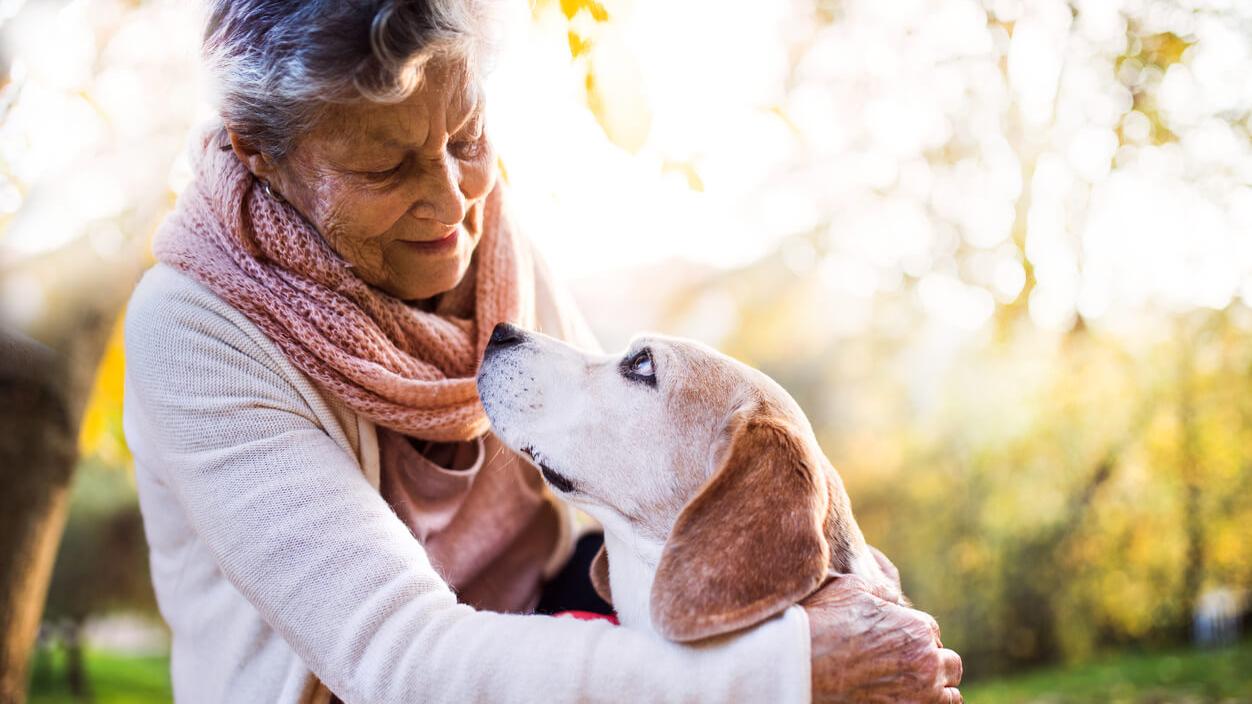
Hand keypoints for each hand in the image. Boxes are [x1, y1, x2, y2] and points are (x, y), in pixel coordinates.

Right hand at [803, 574, 962, 703]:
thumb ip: (882, 590)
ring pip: (950, 695)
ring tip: (918, 687)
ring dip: (939, 688)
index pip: (932, 631)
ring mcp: (919, 694)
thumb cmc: (825, 622)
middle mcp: (926, 662)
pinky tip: (913, 698)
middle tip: (910, 664)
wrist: (802, 663)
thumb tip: (892, 596)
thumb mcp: (853, 588)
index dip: (915, 633)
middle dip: (934, 661)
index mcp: (918, 628)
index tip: (898, 639)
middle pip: (950, 664)